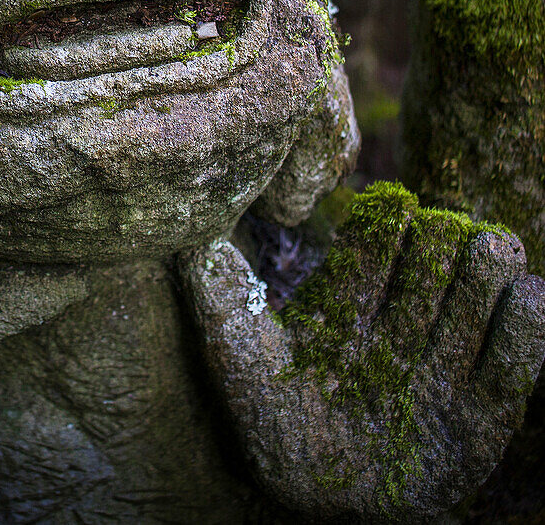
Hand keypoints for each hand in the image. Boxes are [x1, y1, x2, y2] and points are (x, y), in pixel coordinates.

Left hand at [180, 182, 544, 522]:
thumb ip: (224, 305)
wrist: (328, 515)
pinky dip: (525, 330)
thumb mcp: (245, 367)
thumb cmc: (280, 433)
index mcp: (352, 298)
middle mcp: (404, 318)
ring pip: (478, 293)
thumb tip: (192, 243)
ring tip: (489, 250)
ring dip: (486, 268)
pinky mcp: (484, 417)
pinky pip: (514, 366)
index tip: (391, 209)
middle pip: (435, 255)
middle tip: (446, 237)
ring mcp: (446, 362)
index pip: (377, 239)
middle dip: (443, 242)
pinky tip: (527, 297)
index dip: (386, 221)